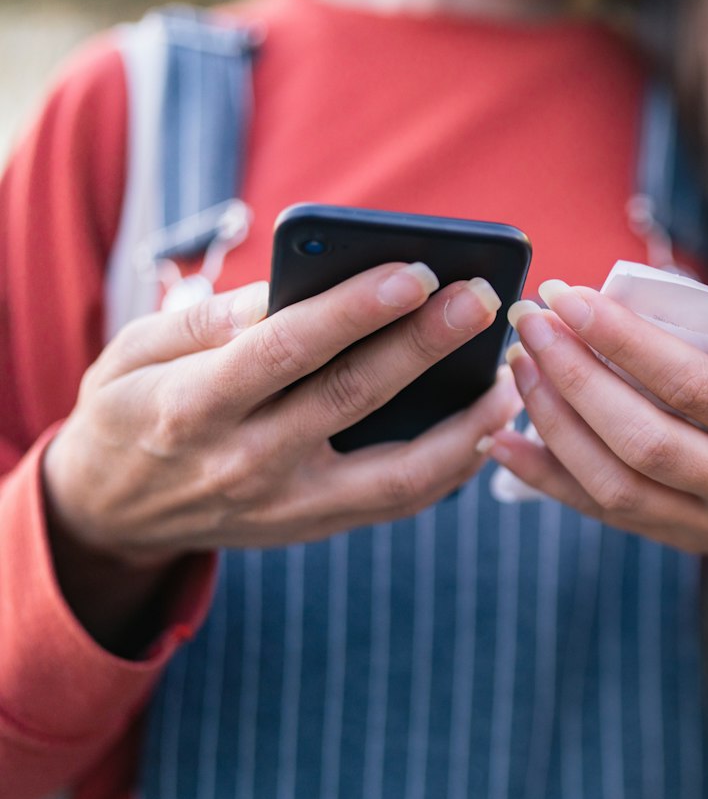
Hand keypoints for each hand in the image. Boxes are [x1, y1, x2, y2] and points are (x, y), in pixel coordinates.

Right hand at [44, 263, 521, 569]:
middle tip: (482, 298)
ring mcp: (286, 505)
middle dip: (424, 346)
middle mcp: (245, 462)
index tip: (417, 271)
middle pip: (352, 399)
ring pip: (396, 473)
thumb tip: (298, 282)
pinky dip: (451, 467)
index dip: (355, 310)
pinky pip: (397, 501)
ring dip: (464, 427)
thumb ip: (214, 318)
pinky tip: (485, 424)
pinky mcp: (314, 528)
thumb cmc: (129, 408)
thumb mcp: (136, 351)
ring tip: (506, 377)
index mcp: (192, 405)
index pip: (288, 350)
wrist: (109, 513)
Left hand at [492, 264, 707, 577]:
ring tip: (517, 360)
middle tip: (532, 319)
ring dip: (555, 422)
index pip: (697, 388)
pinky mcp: (678, 538)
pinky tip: (503, 438)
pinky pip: (603, 513)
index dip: (629, 344)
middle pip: (643, 438)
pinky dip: (548, 479)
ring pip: (615, 482)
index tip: (574, 295)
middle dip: (576, 376)